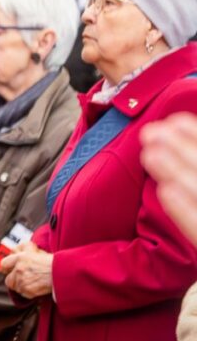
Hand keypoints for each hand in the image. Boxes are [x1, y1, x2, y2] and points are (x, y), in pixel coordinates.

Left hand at [2, 248, 53, 298]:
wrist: (62, 272)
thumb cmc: (53, 262)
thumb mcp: (37, 253)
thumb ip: (24, 256)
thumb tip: (17, 257)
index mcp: (21, 257)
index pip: (4, 264)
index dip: (7, 269)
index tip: (9, 271)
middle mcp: (19, 268)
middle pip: (8, 280)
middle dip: (14, 282)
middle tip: (23, 280)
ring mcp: (22, 280)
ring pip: (16, 289)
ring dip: (23, 288)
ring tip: (34, 283)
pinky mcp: (28, 290)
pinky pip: (24, 295)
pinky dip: (30, 293)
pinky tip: (38, 288)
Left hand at [141, 113, 196, 246]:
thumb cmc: (195, 220)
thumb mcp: (192, 210)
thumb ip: (190, 180)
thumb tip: (178, 147)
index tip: (177, 120)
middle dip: (184, 149)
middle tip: (150, 131)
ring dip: (180, 170)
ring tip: (148, 151)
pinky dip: (186, 210)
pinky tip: (166, 191)